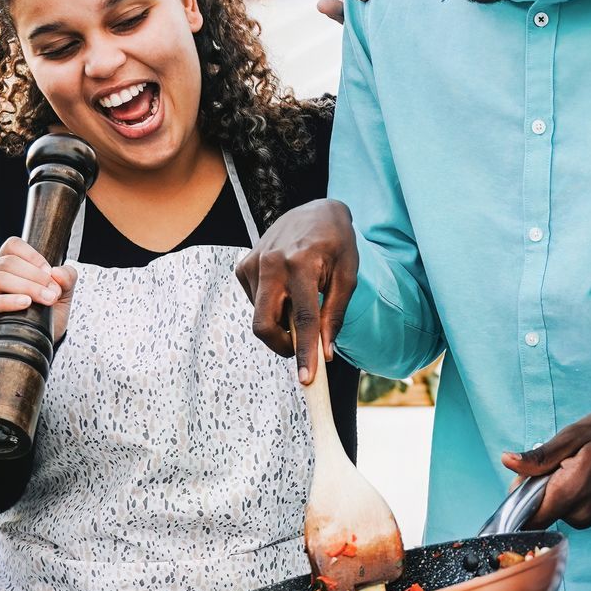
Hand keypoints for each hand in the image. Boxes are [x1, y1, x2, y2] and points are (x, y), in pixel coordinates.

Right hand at [0, 238, 77, 342]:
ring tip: (45, 299)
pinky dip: (8, 301)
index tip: (50, 274)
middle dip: (36, 277)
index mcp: (3, 264)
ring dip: (27, 288)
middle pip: (7, 262)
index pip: (12, 246)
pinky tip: (24, 304)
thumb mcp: (61, 295)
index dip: (33, 256)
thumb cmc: (43, 318)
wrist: (36, 346)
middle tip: (53, 293)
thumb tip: (58, 272)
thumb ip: (66, 278)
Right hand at [236, 199, 358, 384]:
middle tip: (302, 349)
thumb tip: (325, 352)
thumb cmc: (336, 244)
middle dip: (282, 346)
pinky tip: (287, 291)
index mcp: (300, 263)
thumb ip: (334, 315)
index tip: (307, 379)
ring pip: (260, 318)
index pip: (302, 319)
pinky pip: (255, 304)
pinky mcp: (243, 266)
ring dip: (280, 324)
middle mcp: (270, 263)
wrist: (314, 211)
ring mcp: (252, 264)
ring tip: (301, 303)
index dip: (305, 352)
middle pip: (264, 325)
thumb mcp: (347, 276)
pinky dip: (271, 309)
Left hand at [501, 410, 590, 528]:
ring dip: (559, 488)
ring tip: (578, 465)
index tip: (526, 480)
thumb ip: (539, 456)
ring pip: (558, 508)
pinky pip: (573, 508)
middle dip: (542, 488)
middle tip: (559, 462)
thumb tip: (508, 461)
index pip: (530, 518)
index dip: (521, 501)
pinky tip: (588, 474)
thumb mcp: (572, 436)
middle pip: (542, 511)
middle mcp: (581, 512)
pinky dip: (573, 492)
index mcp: (571, 491)